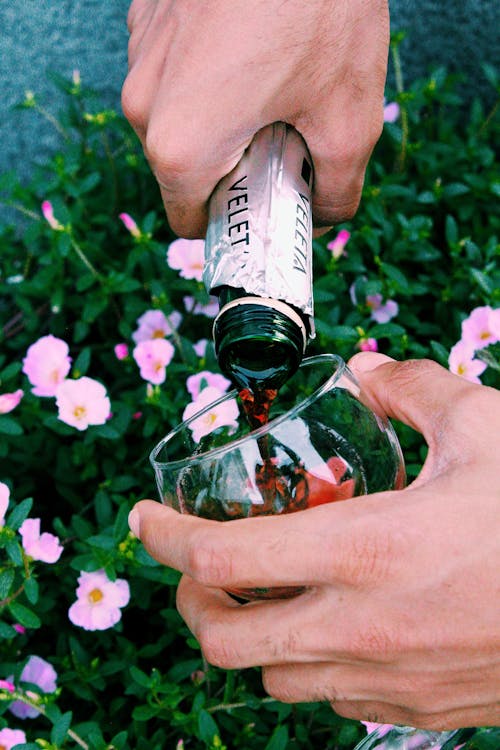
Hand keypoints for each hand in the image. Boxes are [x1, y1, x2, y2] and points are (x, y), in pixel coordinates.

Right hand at [122, 0, 388, 236]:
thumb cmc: (321, 10)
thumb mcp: (348, 121)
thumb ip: (336, 192)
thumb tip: (324, 217)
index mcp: (181, 147)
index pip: (191, 221)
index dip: (233, 223)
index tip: (267, 203)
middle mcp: (144, 105)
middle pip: (188, 171)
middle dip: (234, 167)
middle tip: (286, 137)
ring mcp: (141, 55)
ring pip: (182, 120)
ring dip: (224, 120)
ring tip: (276, 82)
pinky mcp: (149, 18)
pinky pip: (179, 73)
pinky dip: (213, 77)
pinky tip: (255, 46)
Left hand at [129, 354, 499, 728]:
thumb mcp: (486, 427)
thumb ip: (415, 388)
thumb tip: (368, 372)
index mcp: (365, 550)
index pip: (220, 556)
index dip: (164, 537)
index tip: (143, 518)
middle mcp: (360, 627)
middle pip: (223, 640)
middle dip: (191, 600)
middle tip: (198, 564)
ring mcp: (386, 679)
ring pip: (270, 680)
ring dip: (246, 636)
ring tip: (257, 594)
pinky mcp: (417, 708)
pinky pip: (330, 699)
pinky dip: (304, 664)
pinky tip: (328, 624)